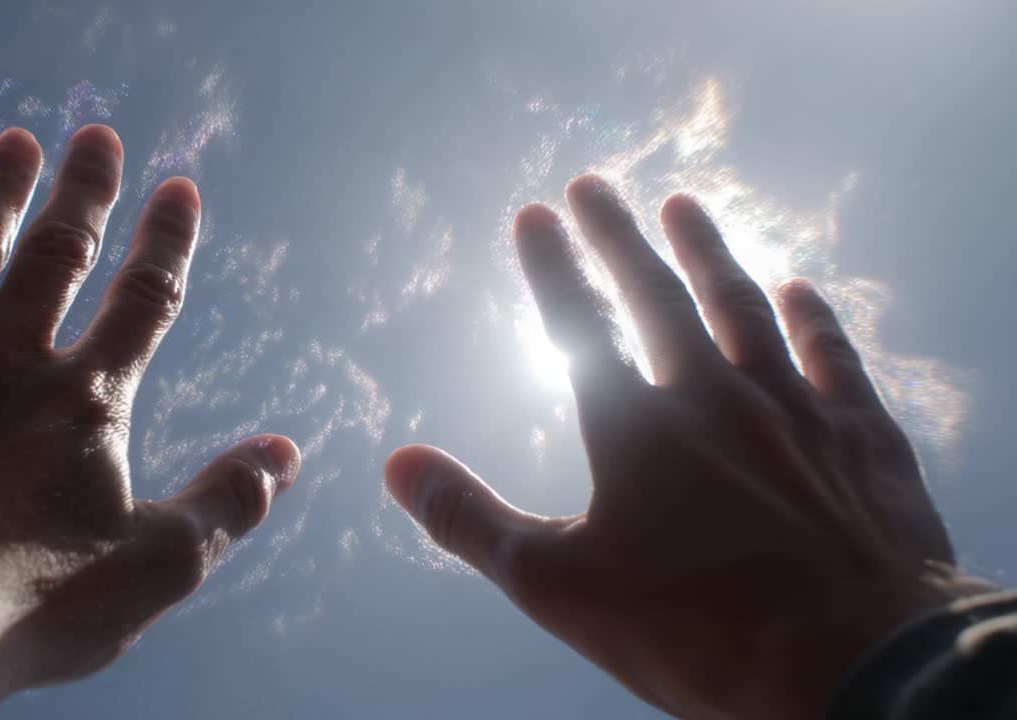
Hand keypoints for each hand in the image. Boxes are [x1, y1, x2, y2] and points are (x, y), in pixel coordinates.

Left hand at [0, 125, 299, 709]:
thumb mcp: (154, 569)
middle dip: (84, 194)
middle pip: (57, 256)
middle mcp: (10, 363)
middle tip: (97, 135)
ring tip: (16, 142)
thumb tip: (287, 452)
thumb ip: (227, 504)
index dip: (167, 243)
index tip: (181, 188)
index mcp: (86, 403)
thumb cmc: (28, 607)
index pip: (143, 302)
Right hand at [385, 176, 990, 718]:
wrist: (851, 663)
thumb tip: (396, 465)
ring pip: (745, 307)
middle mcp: (713, 395)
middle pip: (659, 295)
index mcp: (635, 427)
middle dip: (621, 238)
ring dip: (711, 253)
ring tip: (686, 206)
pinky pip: (835, 356)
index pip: (579, 325)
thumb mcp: (556, 585)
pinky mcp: (863, 436)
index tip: (533, 212)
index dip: (551, 266)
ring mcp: (796, 408)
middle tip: (597, 183)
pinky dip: (814, 317)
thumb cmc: (693, 627)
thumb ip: (470, 520)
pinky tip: (800, 288)